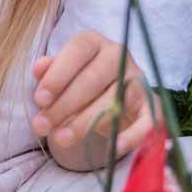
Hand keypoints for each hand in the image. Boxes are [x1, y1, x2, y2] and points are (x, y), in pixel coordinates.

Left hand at [31, 31, 153, 165]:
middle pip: (93, 78)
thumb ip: (51, 71)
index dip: (58, 75)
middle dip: (64, 104)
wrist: (119, 98)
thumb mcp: (64, 73)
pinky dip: (131, 136)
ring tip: (61, 138)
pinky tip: (112, 148)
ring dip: (85, 122)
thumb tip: (39, 69)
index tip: (39, 99)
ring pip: (114, 100)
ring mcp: (138, 80)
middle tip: (42, 125)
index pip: (78, 50)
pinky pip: (146, 122)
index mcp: (95, 42)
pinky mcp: (153, 106)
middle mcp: (119, 56)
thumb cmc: (82, 82)